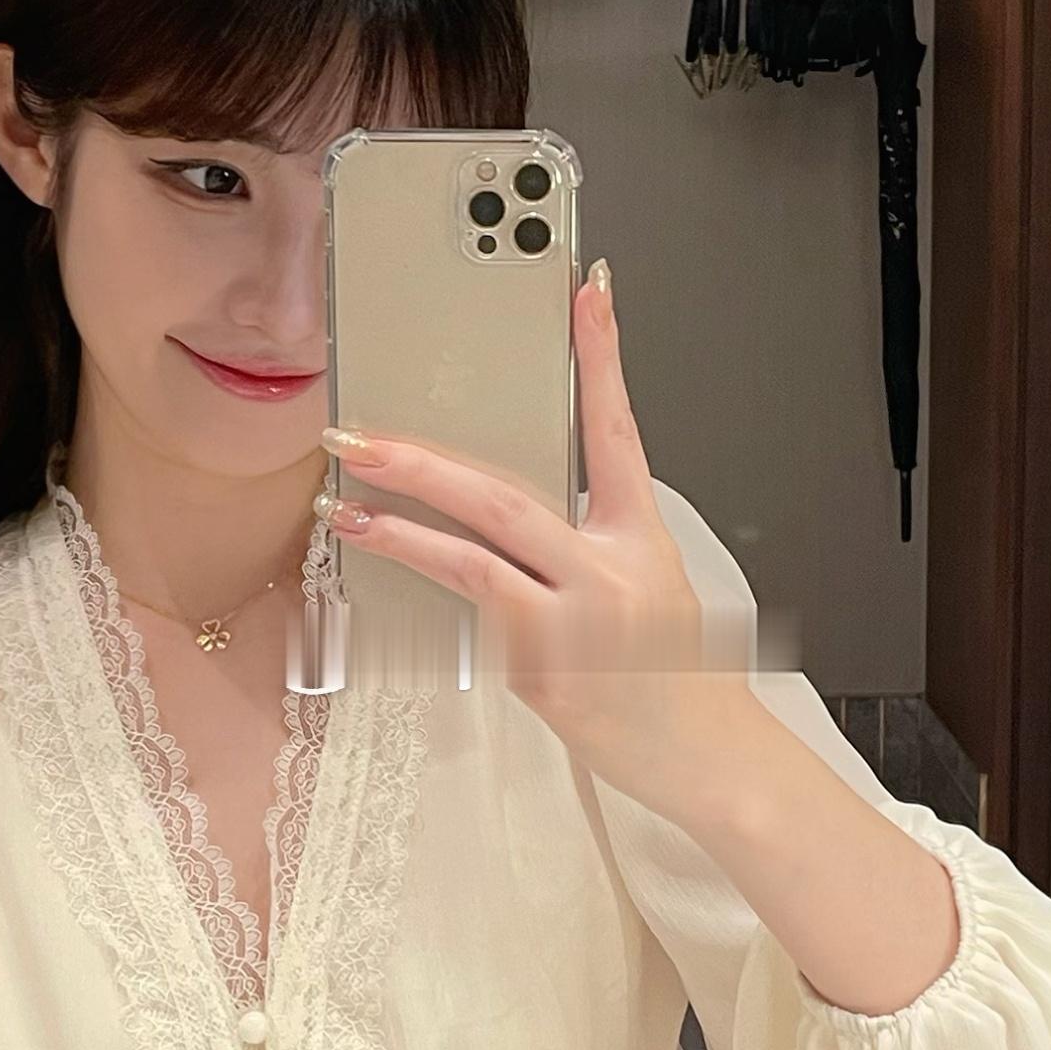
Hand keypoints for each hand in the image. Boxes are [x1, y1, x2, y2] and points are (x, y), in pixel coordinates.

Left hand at [323, 256, 734, 799]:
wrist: (705, 755)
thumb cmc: (673, 675)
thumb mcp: (648, 587)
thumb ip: (588, 544)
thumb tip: (508, 508)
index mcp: (641, 537)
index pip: (617, 430)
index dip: (602, 356)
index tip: (585, 293)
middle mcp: (609, 570)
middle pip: (505, 496)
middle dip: (422, 462)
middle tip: (361, 436)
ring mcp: (574, 621)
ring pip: (473, 557)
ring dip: (399, 529)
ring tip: (345, 508)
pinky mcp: (542, 668)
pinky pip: (477, 613)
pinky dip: (435, 587)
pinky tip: (395, 567)